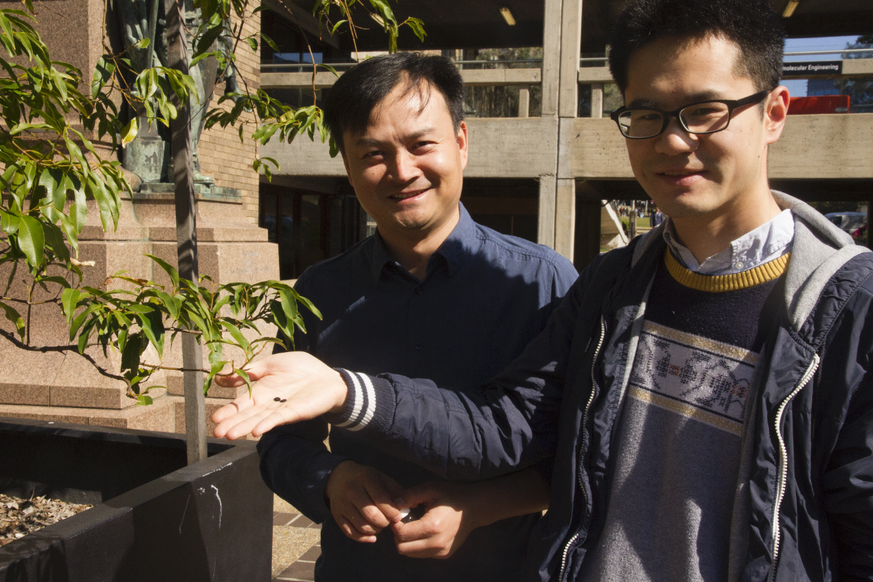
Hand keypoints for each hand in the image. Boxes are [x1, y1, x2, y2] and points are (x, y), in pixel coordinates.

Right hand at [211, 352, 347, 439]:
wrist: (329, 377)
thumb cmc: (302, 368)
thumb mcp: (271, 363)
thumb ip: (250, 371)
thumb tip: (222, 377)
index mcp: (262, 390)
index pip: (242, 402)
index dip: (229, 410)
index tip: (214, 418)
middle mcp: (269, 402)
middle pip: (248, 414)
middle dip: (232, 423)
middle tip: (216, 433)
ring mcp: (282, 409)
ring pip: (260, 419)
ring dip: (245, 427)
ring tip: (230, 435)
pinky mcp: (296, 411)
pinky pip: (279, 418)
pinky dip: (267, 424)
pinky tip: (256, 431)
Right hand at [325, 461, 406, 542]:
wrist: (339, 476)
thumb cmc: (366, 478)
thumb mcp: (381, 478)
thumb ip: (397, 491)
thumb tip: (412, 506)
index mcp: (365, 478)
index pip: (381, 500)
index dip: (392, 512)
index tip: (398, 517)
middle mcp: (352, 490)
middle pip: (371, 515)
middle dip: (384, 522)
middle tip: (388, 522)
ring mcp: (342, 504)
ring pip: (362, 526)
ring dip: (375, 531)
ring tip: (380, 526)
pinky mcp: (336, 515)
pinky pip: (350, 532)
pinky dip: (363, 538)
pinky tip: (372, 537)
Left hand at [390, 481, 477, 558]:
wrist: (474, 508)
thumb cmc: (452, 495)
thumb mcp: (431, 489)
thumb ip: (410, 495)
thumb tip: (394, 504)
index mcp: (432, 527)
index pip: (401, 534)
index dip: (395, 524)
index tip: (399, 515)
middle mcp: (436, 543)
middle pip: (403, 548)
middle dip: (398, 536)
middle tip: (403, 522)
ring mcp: (441, 551)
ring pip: (411, 554)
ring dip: (407, 542)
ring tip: (413, 527)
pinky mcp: (444, 554)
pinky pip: (422, 554)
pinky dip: (417, 545)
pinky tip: (423, 532)